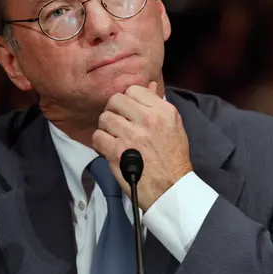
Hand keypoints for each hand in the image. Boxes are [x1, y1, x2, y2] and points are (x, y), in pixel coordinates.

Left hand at [92, 82, 192, 210]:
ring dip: (106, 129)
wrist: (171, 188)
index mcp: (163, 111)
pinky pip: (98, 137)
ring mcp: (131, 136)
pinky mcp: (117, 152)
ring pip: (104, 118)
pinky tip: (110, 149)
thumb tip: (148, 85)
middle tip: (119, 124)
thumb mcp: (174, 126)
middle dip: (113, 111)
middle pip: (115, 101)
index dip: (127, 100)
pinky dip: (101, 143)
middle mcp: (148, 119)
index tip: (129, 112)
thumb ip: (158, 104)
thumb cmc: (173, 158)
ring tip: (115, 138)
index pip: (134, 90)